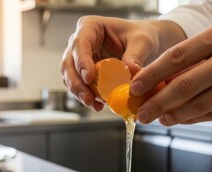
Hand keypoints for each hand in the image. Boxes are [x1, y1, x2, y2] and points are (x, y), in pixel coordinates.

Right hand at [60, 16, 184, 110]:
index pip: (80, 43)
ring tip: (94, 104)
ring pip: (70, 77)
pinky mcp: (84, 73)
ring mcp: (79, 58)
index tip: (89, 78)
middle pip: (69, 63)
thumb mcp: (142, 42)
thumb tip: (130, 71)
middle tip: (88, 98)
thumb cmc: (140, 36)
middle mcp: (80, 42)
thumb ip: (136, 55)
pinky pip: (80, 86)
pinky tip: (98, 105)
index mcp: (90, 27)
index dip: (81, 61)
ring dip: (79, 93)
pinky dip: (87, 97)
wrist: (142, 46)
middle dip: (76, 83)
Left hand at [131, 19, 211, 124]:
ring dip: (173, 115)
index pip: (176, 56)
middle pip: (183, 85)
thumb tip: (167, 79)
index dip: (151, 75)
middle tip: (141, 112)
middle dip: (156, 102)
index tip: (135, 87)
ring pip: (198, 104)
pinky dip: (194, 119)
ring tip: (159, 118)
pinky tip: (182, 120)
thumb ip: (202, 56)